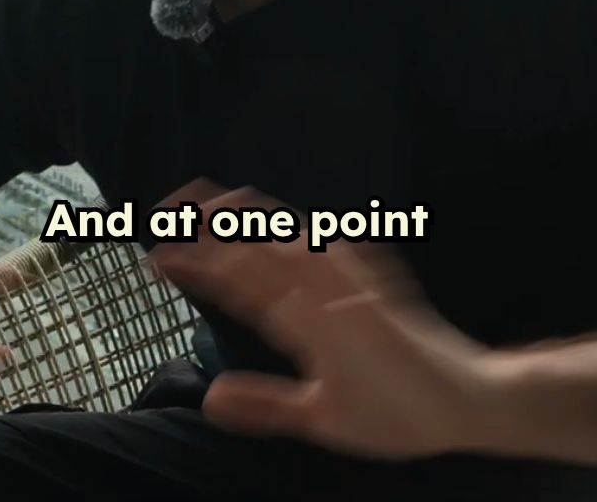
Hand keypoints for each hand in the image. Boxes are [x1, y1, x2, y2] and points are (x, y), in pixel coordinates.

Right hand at [150, 182, 498, 460]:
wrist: (466, 396)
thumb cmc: (398, 414)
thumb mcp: (325, 420)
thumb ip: (266, 406)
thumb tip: (210, 397)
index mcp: (308, 318)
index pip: (236, 277)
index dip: (194, 262)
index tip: (158, 257)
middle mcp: (326, 284)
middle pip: (257, 237)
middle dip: (210, 218)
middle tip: (168, 209)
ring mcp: (349, 272)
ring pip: (286, 227)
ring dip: (246, 212)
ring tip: (213, 202)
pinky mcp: (368, 272)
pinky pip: (321, 235)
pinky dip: (291, 224)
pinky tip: (284, 226)